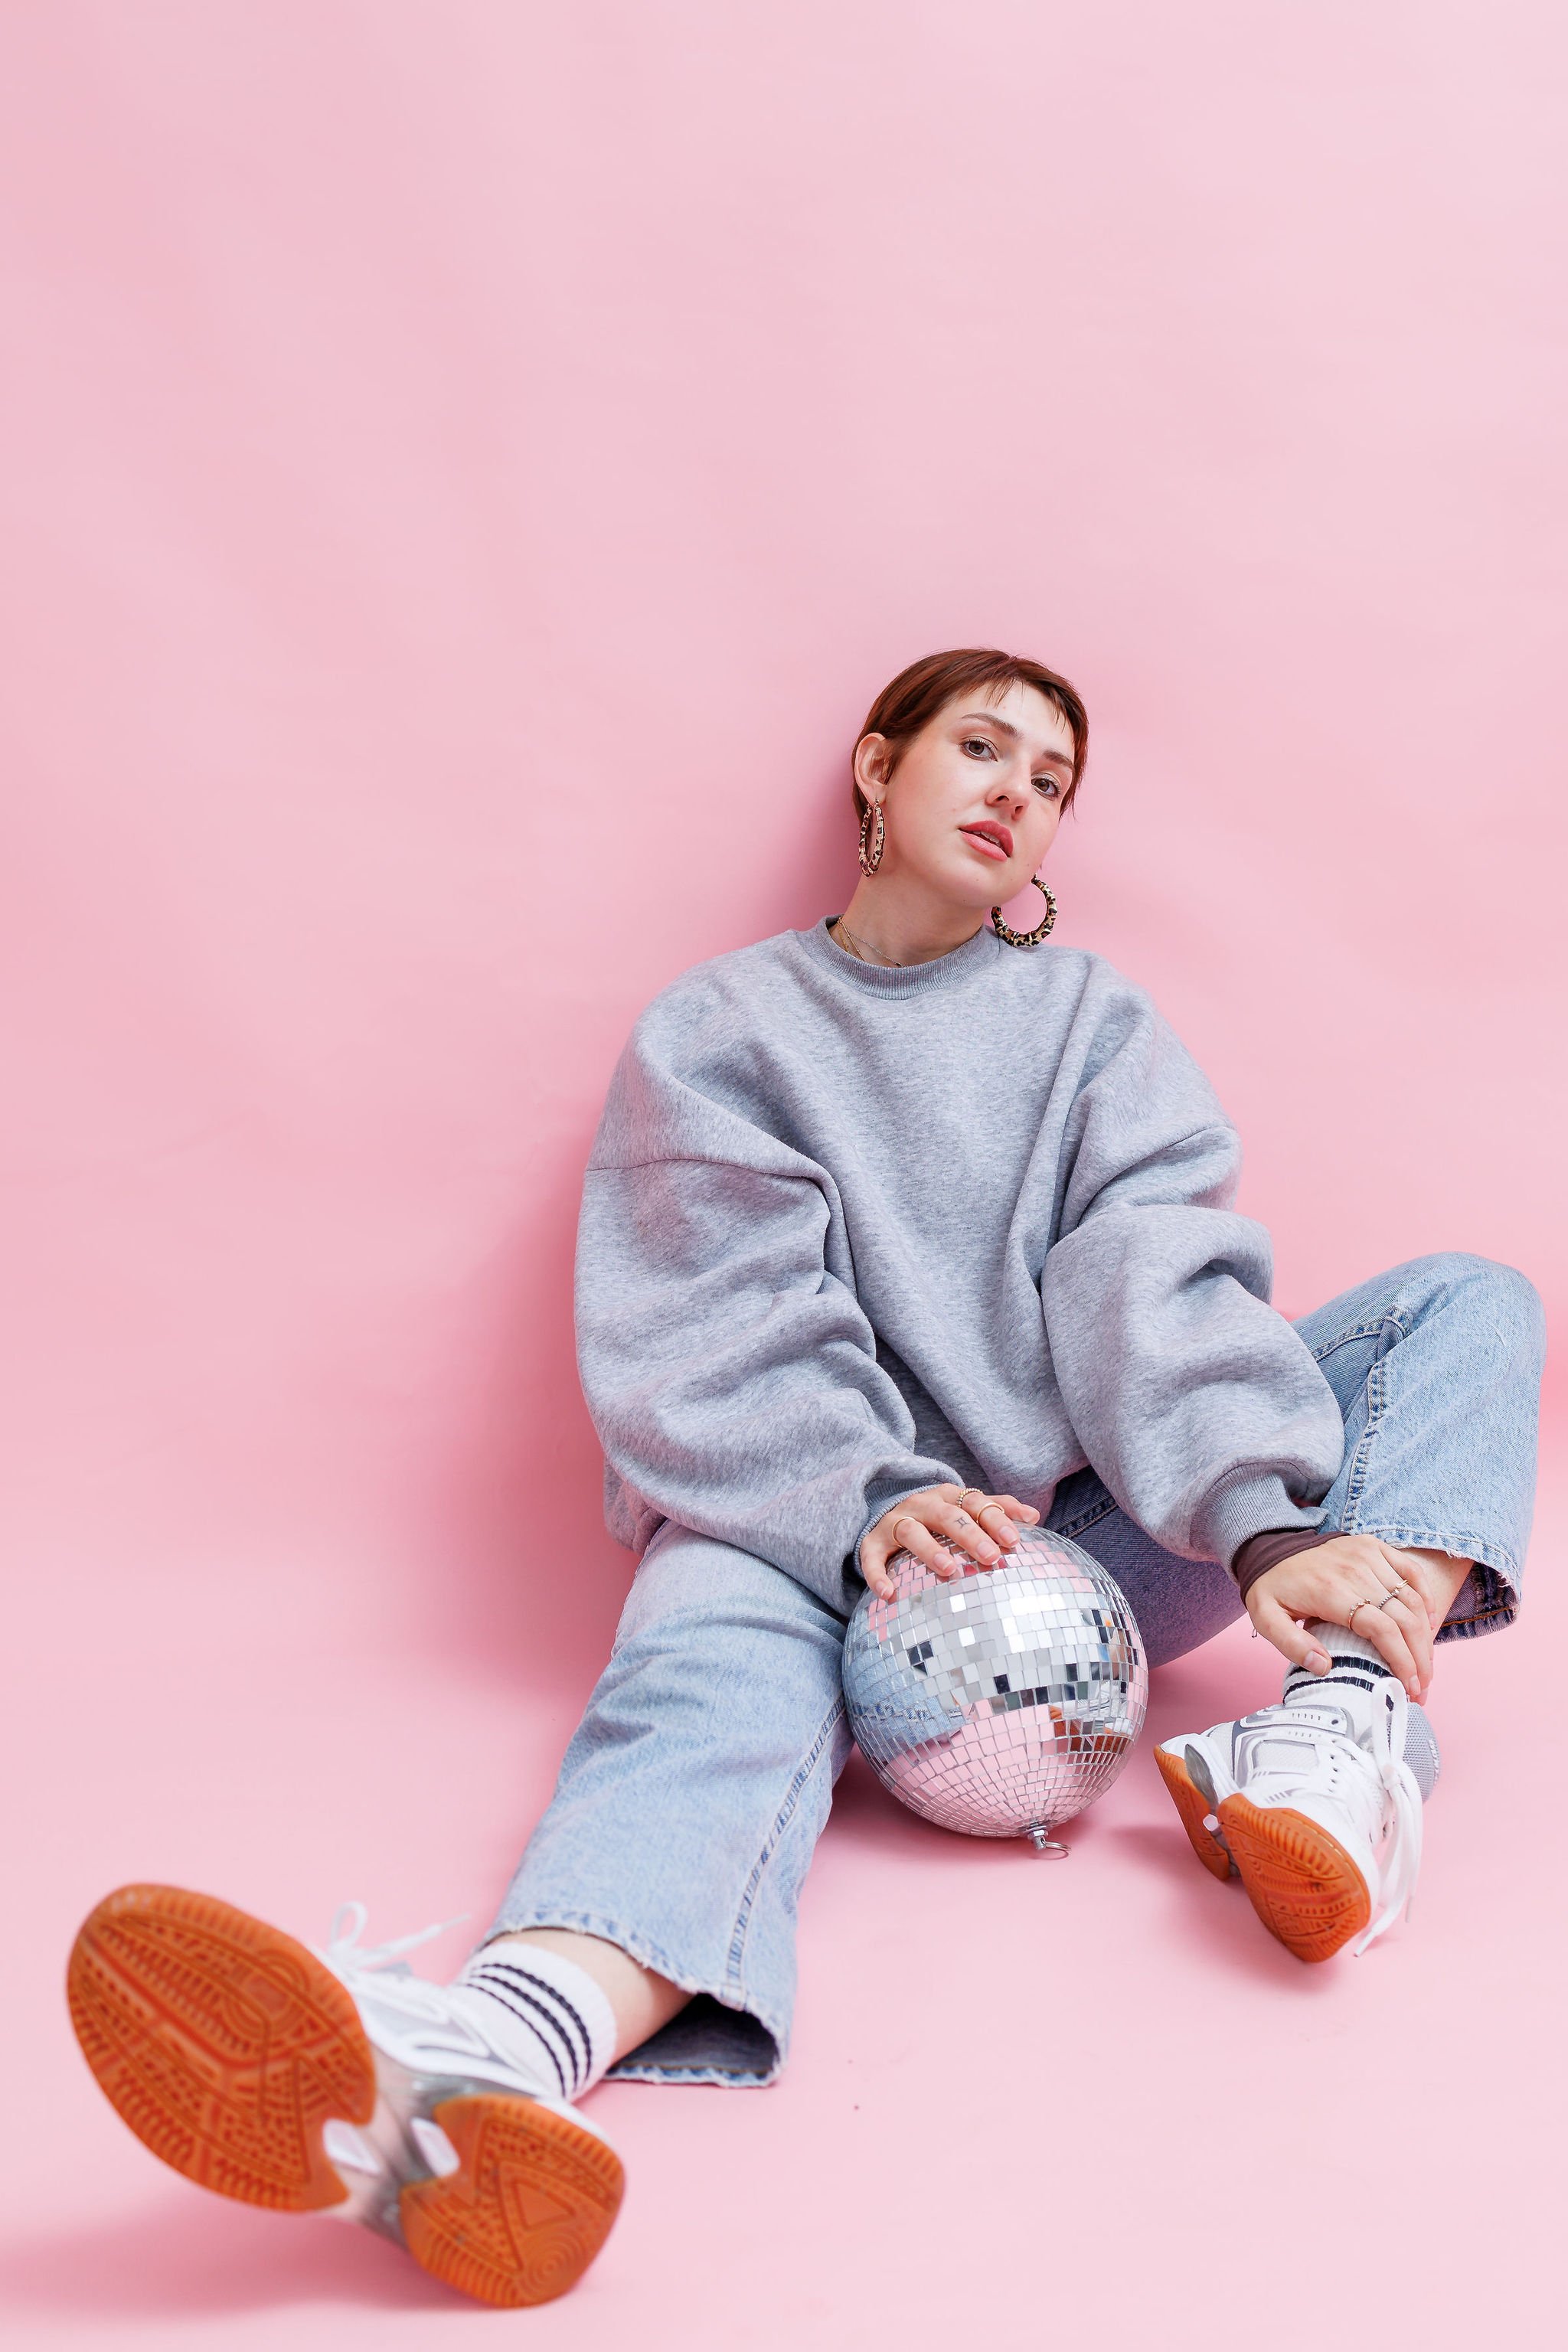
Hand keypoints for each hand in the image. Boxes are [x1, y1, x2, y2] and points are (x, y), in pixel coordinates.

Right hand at [861, 1483, 1040, 1599]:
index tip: (1015, 1540)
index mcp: (948, 1496)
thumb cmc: (936, 1517)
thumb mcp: (965, 1508)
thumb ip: (998, 1509)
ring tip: (950, 1570)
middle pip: (947, 1515)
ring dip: (930, 1549)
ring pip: (911, 1531)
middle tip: (992, 1557)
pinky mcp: (873, 1541)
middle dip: (970, 1535)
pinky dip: (877, 1574)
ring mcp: (895, 1521)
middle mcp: (921, 1504)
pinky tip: (889, 1593)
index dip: (996, 1519)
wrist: (884, 1513)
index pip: (975, 1503)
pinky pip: (872, 1556)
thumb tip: (1035, 1517)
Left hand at [1244, 1536, 1459, 1700]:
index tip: (1408, 1687)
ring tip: (1426, 1666)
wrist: (1270, 1548)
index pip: (1382, 1629)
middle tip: (1422, 1687)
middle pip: (1404, 1618)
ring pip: (1412, 1598)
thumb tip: (1324, 1667)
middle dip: (1420, 1658)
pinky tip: (1429, 1622)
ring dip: (1426, 1635)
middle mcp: (1355, 1570)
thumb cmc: (1273, 1588)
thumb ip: (1291, 1645)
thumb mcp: (1266, 1618)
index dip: (1401, 1661)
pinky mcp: (1374, 1546)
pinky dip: (1425, 1596)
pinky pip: (1411, 1571)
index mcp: (1331, 1591)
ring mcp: (1368, 1555)